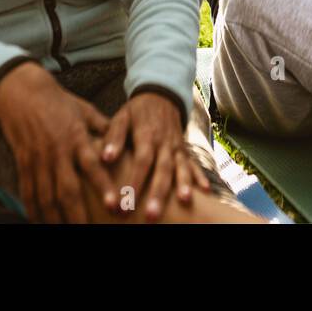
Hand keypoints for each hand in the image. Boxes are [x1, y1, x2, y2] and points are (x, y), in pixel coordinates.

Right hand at [0, 62, 114, 223]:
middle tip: (88, 231)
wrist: (22, 93)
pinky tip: (40, 223)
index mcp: (76, 137)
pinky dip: (33, 210)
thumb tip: (127, 141)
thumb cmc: (60, 102)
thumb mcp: (86, 111)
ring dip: (56, 219)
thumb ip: (105, 129)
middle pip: (67, 190)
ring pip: (46, 196)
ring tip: (66, 233)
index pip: (92, 166)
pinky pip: (28, 192)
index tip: (115, 205)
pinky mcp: (23, 164)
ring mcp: (38, 160)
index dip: (103, 186)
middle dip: (78, 214)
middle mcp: (57, 152)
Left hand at [101, 92, 206, 221]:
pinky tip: (206, 191)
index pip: (141, 162)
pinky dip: (200, 176)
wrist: (161, 95)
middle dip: (158, 193)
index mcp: (147, 136)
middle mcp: (164, 143)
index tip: (124, 204)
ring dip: (184, 184)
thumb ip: (114, 137)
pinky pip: (194, 163)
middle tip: (152, 215)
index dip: (134, 183)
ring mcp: (177, 147)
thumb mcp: (122, 117)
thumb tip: (105, 158)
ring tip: (184, 200)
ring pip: (181, 167)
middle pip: (162, 169)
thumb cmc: (137, 111)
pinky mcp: (185, 150)